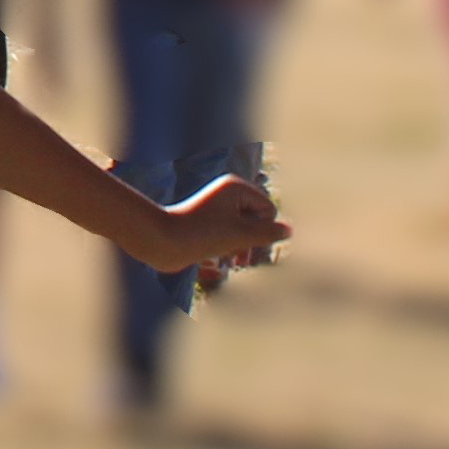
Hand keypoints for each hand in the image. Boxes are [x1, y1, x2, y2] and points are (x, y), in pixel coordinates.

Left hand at [138, 172, 288, 275]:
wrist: (159, 242)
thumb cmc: (199, 235)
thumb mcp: (240, 234)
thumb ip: (268, 232)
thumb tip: (290, 230)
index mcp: (236, 187)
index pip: (267, 210)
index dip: (261, 229)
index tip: (244, 241)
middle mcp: (226, 194)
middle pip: (256, 219)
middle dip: (252, 239)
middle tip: (242, 259)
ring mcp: (215, 208)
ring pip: (243, 229)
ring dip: (242, 246)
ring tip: (233, 262)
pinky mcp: (205, 223)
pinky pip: (228, 234)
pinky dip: (229, 246)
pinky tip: (223, 262)